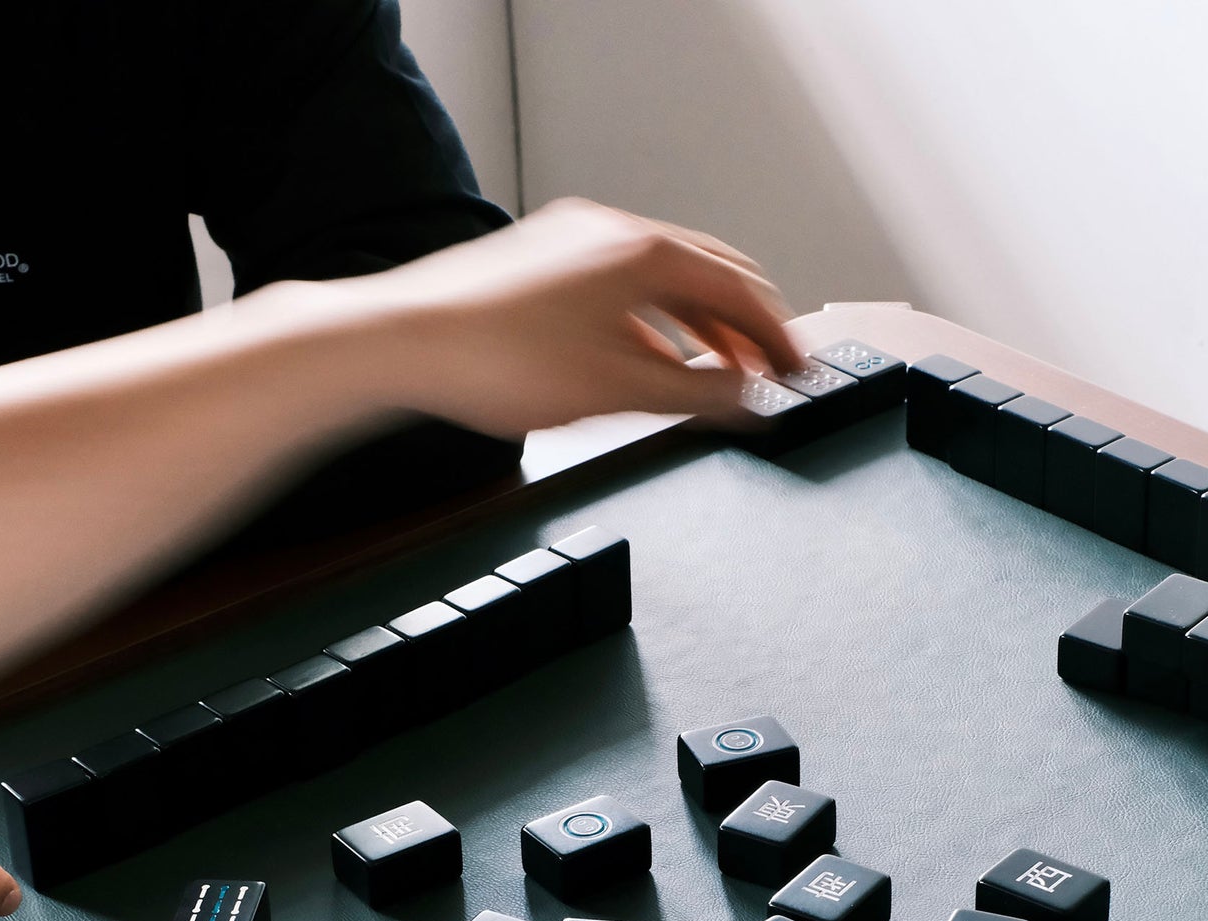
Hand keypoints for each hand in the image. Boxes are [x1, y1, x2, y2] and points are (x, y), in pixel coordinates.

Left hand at [345, 196, 806, 438]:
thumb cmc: (494, 358)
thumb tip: (746, 400)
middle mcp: (611, 233)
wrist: (406, 342)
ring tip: (719, 377)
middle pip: (707, 278)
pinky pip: (622, 293)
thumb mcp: (617, 391)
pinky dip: (654, 327)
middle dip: (745, 329)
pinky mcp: (543, 267)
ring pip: (663, 285)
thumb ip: (694, 396)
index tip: (800, 371)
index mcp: (643, 252)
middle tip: (771, 372)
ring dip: (700, 331)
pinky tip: (651, 366)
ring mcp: (575, 245)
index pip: (739, 290)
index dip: (779, 337)